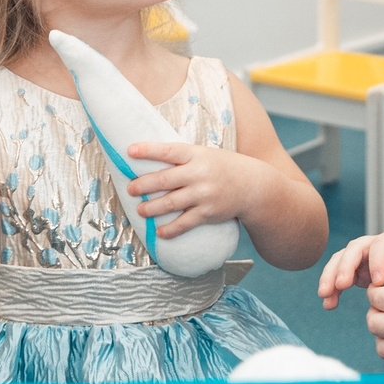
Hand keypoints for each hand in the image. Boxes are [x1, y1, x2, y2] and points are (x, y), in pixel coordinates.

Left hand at [125, 141, 262, 236]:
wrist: (253, 186)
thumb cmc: (223, 167)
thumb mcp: (205, 154)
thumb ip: (182, 158)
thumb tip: (149, 160)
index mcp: (197, 155)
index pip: (169, 151)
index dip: (148, 150)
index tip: (130, 151)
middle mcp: (199, 174)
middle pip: (164, 180)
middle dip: (143, 185)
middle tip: (130, 189)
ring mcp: (203, 195)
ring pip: (170, 203)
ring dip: (151, 208)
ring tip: (141, 210)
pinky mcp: (208, 213)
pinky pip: (184, 223)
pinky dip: (170, 229)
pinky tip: (159, 232)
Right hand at [317, 229, 383, 308]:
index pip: (383, 243)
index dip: (378, 260)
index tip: (379, 282)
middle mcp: (377, 244)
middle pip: (356, 247)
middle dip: (346, 265)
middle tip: (341, 285)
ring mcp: (365, 256)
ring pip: (342, 259)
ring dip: (331, 276)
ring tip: (325, 296)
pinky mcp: (357, 269)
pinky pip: (340, 274)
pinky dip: (332, 287)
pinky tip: (329, 304)